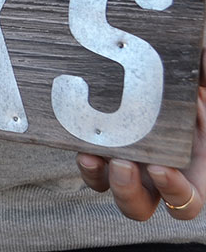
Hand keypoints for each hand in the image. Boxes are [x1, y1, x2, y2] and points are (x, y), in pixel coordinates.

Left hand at [76, 49, 205, 220]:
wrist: (147, 66)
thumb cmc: (184, 81)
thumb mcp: (196, 79)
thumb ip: (202, 73)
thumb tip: (204, 58)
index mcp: (188, 168)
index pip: (186, 202)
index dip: (175, 193)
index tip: (161, 168)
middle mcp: (152, 171)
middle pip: (138, 206)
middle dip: (127, 190)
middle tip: (121, 163)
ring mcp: (121, 158)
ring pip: (104, 185)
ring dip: (97, 176)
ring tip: (89, 155)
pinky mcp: (94, 143)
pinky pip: (85, 158)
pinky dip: (79, 153)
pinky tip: (73, 136)